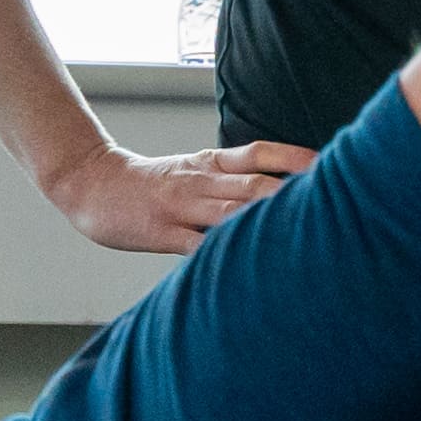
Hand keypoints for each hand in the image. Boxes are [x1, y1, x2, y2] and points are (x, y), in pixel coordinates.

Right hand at [41, 137, 314, 254]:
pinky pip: (195, 245)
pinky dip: (220, 254)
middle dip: (289, 195)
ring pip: (228, 212)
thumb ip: (235, 178)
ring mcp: (180, 207)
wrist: (91, 183)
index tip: (327, 165)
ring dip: (262, 221)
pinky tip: (244, 266)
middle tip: (329, 204)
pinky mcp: (161, 233)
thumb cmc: (152, 183)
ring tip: (298, 232)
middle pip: (251, 184)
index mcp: (210, 163)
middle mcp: (200, 181)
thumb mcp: (195, 169)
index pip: (258, 153)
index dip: (293, 158)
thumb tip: (284, 191)